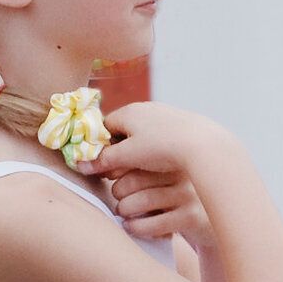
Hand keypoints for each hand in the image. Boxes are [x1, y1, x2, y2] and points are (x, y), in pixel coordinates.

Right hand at [74, 101, 221, 181]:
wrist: (202, 143)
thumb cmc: (162, 147)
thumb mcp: (128, 156)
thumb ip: (103, 160)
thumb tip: (80, 165)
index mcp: (128, 112)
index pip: (104, 127)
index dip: (100, 147)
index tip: (101, 165)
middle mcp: (145, 108)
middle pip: (122, 131)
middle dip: (118, 152)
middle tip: (119, 172)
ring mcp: (163, 114)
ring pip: (141, 135)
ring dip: (136, 152)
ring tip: (140, 170)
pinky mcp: (179, 123)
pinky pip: (159, 136)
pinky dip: (155, 150)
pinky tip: (160, 164)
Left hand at [97, 164, 214, 251]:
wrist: (218, 221)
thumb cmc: (182, 195)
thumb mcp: (167, 176)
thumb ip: (142, 165)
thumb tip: (97, 162)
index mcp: (173, 156)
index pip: (131, 159)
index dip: (115, 170)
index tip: (110, 177)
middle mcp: (182, 171)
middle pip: (131, 180)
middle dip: (118, 192)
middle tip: (119, 198)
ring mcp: (188, 194)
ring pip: (137, 203)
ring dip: (123, 210)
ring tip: (124, 211)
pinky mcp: (191, 217)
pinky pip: (149, 224)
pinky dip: (134, 227)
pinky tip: (132, 226)